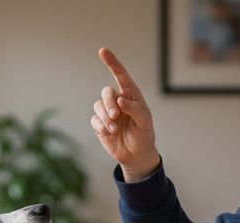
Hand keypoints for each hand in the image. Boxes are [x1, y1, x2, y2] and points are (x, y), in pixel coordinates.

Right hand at [92, 48, 159, 180]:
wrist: (136, 154)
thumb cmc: (144, 134)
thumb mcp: (145, 122)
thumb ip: (135, 109)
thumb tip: (120, 99)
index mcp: (131, 96)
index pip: (121, 75)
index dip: (112, 63)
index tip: (103, 51)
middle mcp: (118, 101)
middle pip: (106, 92)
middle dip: (109, 103)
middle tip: (116, 116)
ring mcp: (108, 112)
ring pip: (98, 105)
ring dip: (106, 117)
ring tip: (115, 129)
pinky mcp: (100, 124)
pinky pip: (94, 119)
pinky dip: (101, 125)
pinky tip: (109, 132)